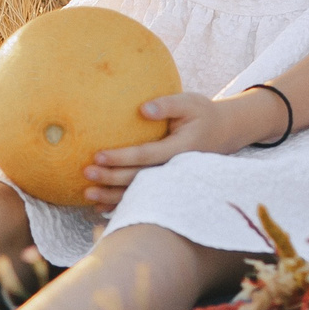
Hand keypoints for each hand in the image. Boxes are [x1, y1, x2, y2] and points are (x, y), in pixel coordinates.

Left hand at [80, 90, 269, 207]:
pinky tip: (100, 206)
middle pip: (139, 178)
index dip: (122, 157)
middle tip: (86, 173)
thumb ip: (167, 104)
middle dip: (111, 177)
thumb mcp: (190, 103)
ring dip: (112, 195)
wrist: (222, 133)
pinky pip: (142, 198)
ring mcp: (171, 181)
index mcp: (181, 149)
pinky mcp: (166, 186)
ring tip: (87, 193)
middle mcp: (176, 170)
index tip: (98, 155)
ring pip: (139, 193)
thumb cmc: (202, 114)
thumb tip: (142, 109)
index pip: (147, 155)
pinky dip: (121, 204)